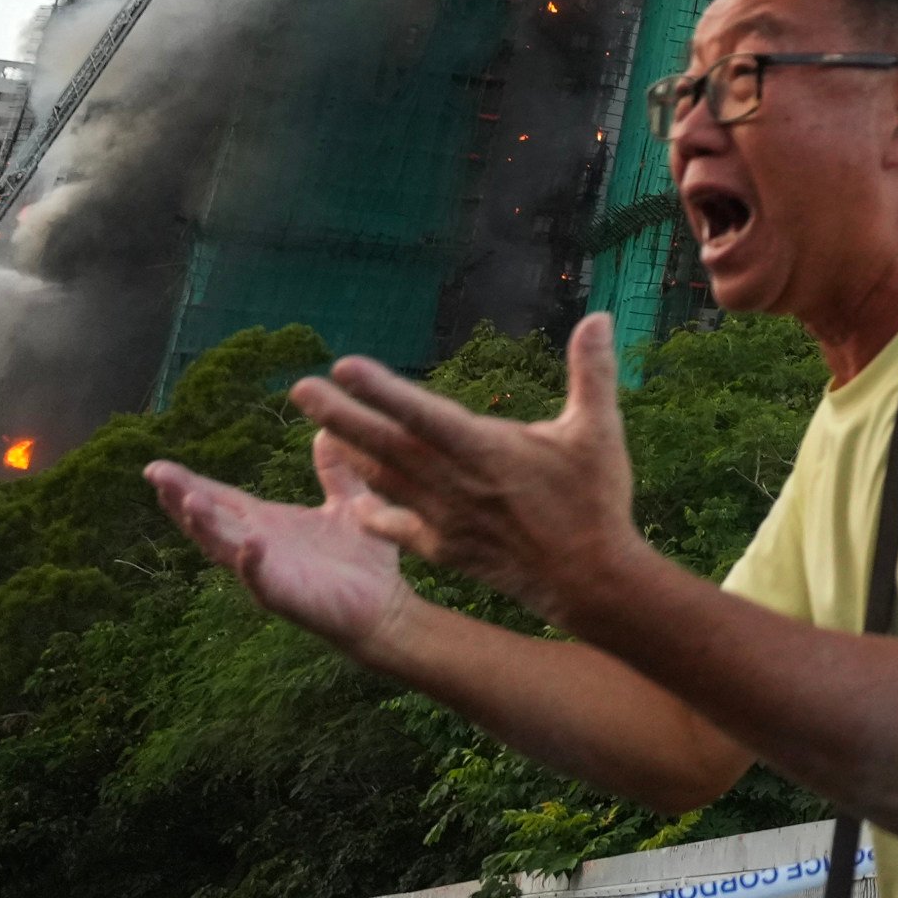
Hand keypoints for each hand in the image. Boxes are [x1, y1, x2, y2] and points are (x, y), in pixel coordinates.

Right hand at [148, 443, 413, 656]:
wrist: (386, 604)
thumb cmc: (364, 557)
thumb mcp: (350, 503)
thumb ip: (336, 471)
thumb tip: (325, 432)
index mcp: (268, 522)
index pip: (221, 499)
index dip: (189, 484)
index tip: (155, 466)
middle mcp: (258, 545)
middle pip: (211, 520)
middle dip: (182, 498)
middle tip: (156, 475)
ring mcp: (267, 572)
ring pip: (226, 549)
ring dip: (207, 527)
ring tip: (189, 501)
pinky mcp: (287, 597)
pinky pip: (264, 580)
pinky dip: (253, 564)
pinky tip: (248, 544)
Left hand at [291, 312, 647, 629]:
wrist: (589, 579)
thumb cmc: (596, 500)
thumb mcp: (599, 430)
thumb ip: (592, 372)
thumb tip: (598, 317)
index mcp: (487, 451)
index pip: (423, 413)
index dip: (382, 389)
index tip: (342, 366)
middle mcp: (455, 483)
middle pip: (387, 445)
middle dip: (340, 416)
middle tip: (298, 390)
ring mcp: (445, 519)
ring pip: (385, 481)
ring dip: (349, 454)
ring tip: (318, 430)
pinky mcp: (445, 548)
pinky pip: (397, 526)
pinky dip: (372, 513)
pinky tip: (351, 503)